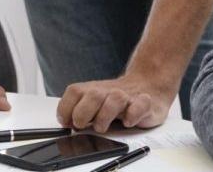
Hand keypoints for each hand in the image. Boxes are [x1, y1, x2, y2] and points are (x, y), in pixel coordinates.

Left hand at [55, 73, 174, 132]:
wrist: (147, 86)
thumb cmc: (116, 100)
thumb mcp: (94, 103)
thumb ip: (79, 111)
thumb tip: (65, 123)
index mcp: (93, 90)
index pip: (74, 92)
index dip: (66, 108)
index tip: (66, 122)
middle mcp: (109, 91)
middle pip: (93, 96)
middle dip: (83, 113)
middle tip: (82, 125)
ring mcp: (127, 96)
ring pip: (115, 100)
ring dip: (105, 116)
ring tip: (102, 127)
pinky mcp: (145, 103)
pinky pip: (140, 105)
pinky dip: (133, 114)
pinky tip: (128, 122)